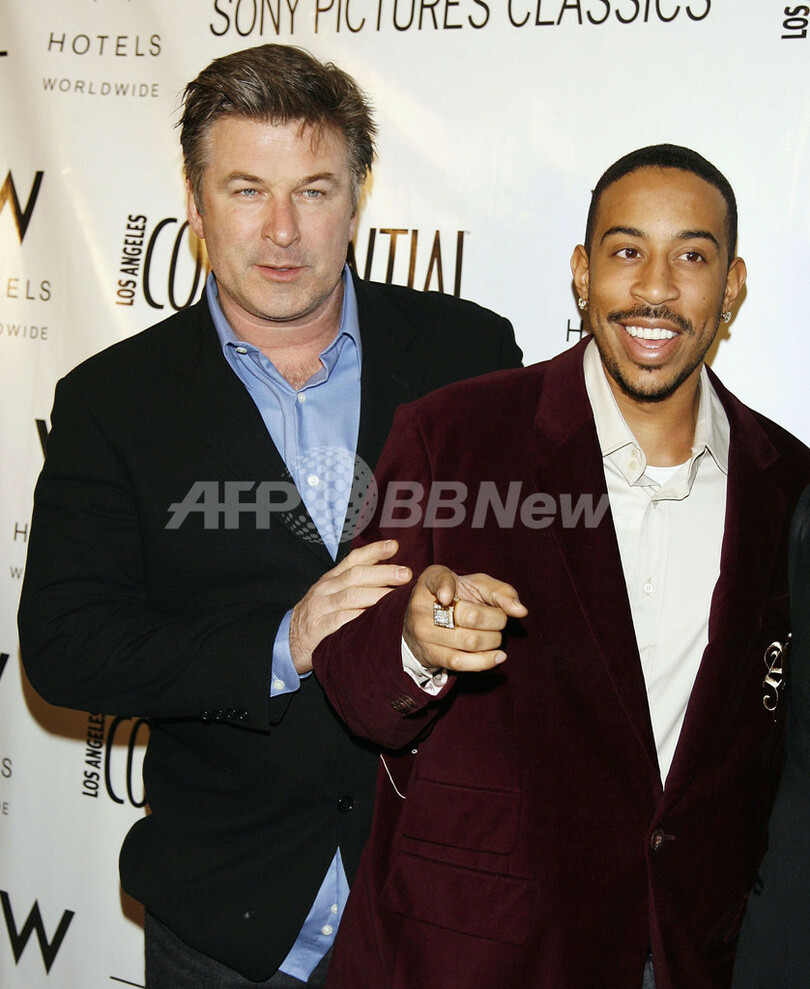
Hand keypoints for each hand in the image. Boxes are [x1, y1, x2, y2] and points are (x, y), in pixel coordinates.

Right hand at [290, 540, 410, 673]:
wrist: (288, 639)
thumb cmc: (319, 615)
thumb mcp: (334, 593)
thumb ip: (358, 583)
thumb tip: (392, 573)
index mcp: (332, 578)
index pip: (353, 559)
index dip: (374, 551)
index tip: (394, 546)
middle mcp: (326, 589)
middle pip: (356, 575)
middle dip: (382, 573)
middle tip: (405, 574)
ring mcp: (321, 607)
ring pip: (351, 596)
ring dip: (376, 595)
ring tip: (396, 598)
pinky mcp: (319, 628)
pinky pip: (341, 620)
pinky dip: (359, 618)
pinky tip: (375, 619)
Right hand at [403, 565, 526, 672]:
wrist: (429, 620)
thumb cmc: (459, 596)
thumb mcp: (477, 585)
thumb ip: (501, 592)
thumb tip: (521, 611)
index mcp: (431, 580)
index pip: (438, 581)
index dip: (443, 589)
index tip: (447, 597)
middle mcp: (421, 605)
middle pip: (470, 616)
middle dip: (497, 620)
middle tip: (500, 620)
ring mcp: (423, 632)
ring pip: (469, 641)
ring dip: (493, 640)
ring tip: (495, 635)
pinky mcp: (430, 654)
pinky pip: (460, 662)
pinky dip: (485, 661)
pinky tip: (498, 656)